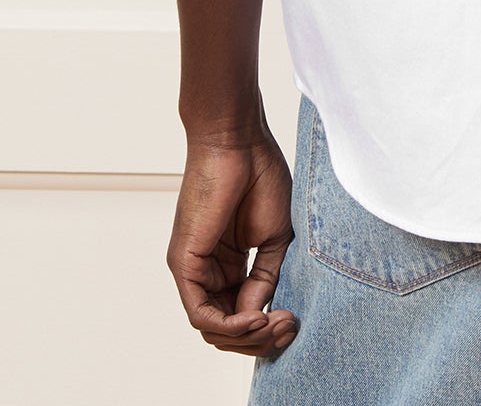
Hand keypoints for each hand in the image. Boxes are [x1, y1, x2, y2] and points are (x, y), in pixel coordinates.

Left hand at [166, 127, 299, 356]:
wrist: (239, 141)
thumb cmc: (260, 175)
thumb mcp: (275, 239)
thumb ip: (266, 279)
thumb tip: (260, 318)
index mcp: (229, 265)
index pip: (242, 316)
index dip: (268, 328)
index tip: (296, 320)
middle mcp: (208, 271)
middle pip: (226, 330)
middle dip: (260, 339)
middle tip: (289, 328)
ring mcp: (193, 268)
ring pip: (213, 329)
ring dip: (247, 336)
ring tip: (276, 323)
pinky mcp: (184, 263)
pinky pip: (200, 314)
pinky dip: (229, 325)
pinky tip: (255, 318)